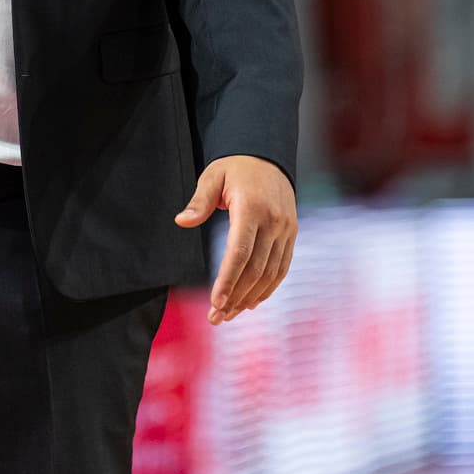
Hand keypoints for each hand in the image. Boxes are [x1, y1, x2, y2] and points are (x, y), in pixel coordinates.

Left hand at [175, 155, 296, 325]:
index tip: (216, 302)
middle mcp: (273, 221)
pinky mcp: (291, 234)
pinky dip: (268, 288)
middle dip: (235, 297)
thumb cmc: (235, 167)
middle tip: (216, 317)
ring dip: (250, 297)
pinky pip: (282, 267)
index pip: (240, 252)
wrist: (268, 155)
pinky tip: (251, 301)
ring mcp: (286, 229)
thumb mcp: (212, 176)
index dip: (228, 280)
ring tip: (229, 315)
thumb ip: (199, 201)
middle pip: (255, 269)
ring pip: (270, 273)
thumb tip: (182, 221)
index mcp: (252, 208)